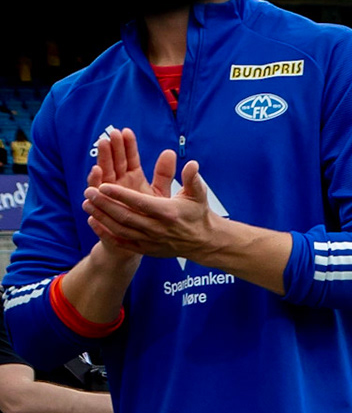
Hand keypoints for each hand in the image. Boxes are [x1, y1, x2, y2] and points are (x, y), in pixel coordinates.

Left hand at [83, 138, 222, 262]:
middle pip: (126, 216)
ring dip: (102, 217)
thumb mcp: (198, 195)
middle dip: (105, 204)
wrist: (203, 242)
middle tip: (89, 191)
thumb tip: (191, 163)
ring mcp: (151, 241)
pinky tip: (93, 222)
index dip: (121, 194)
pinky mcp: (146, 249)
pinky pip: (122, 242)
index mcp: (169, 213)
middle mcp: (158, 229)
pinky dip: (106, 233)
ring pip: (120, 229)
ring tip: (87, 203)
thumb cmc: (198, 214)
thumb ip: (192, 178)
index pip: (140, 203)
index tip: (104, 185)